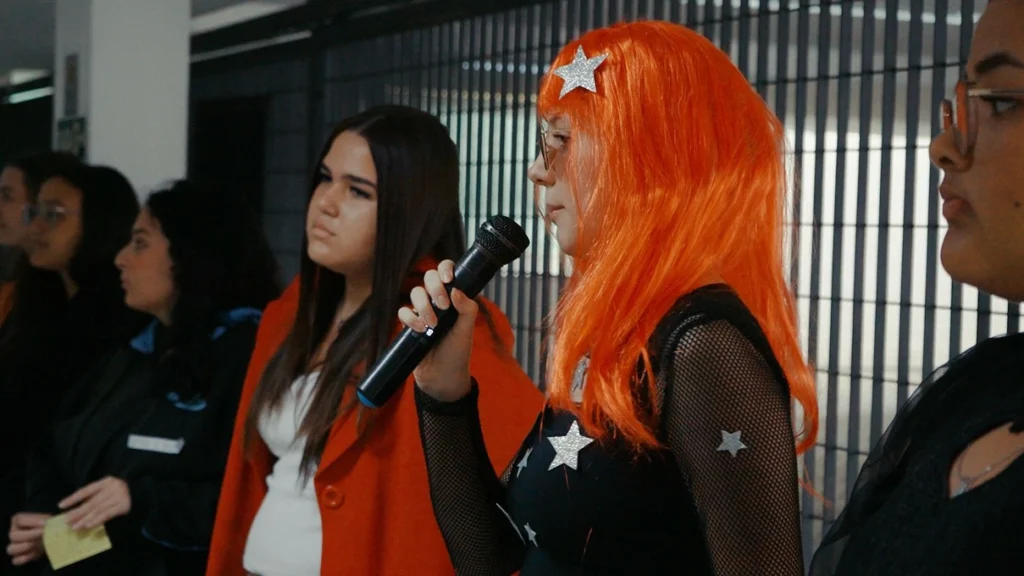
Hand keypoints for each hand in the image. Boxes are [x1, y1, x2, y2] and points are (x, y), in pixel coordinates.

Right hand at [7, 512, 49, 565]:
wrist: (54, 537)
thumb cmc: (50, 525)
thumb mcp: (49, 519)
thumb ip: (47, 519)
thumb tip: (46, 523)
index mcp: (18, 520)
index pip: (20, 520)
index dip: (33, 522)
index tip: (45, 524)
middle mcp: (14, 533)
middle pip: (14, 536)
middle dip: (30, 535)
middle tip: (43, 534)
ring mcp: (14, 546)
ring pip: (11, 549)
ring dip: (25, 547)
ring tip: (38, 544)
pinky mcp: (20, 557)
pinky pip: (16, 560)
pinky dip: (23, 559)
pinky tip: (34, 553)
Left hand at [59, 476, 130, 529]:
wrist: (145, 494)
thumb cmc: (123, 493)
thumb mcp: (109, 490)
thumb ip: (96, 497)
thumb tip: (77, 510)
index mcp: (106, 481)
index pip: (86, 490)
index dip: (73, 498)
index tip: (61, 506)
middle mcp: (112, 487)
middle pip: (91, 501)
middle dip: (77, 512)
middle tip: (65, 520)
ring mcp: (119, 496)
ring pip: (98, 509)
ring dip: (85, 519)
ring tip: (74, 527)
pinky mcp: (124, 506)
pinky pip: (107, 515)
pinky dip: (96, 520)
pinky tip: (88, 525)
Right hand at [397, 260, 476, 401]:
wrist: (442, 377)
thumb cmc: (458, 353)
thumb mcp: (466, 331)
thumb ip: (467, 309)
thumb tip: (456, 290)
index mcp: (454, 298)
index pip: (447, 272)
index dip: (445, 269)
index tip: (449, 280)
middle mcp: (437, 301)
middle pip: (428, 277)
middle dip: (434, 288)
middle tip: (443, 306)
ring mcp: (422, 311)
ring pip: (415, 293)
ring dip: (423, 306)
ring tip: (432, 324)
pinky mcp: (409, 324)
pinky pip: (402, 311)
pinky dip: (409, 317)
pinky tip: (420, 329)